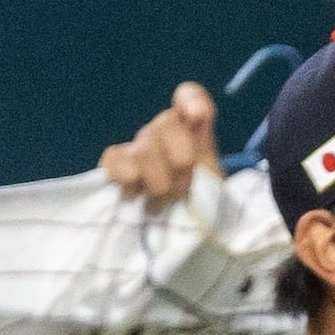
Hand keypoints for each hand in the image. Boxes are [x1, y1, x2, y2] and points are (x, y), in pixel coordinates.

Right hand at [101, 82, 220, 204]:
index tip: (197, 116)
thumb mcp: (220, 186)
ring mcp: (139, 147)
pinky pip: (114, 158)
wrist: (179, 237)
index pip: (189, 97)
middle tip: (185, 189)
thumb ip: (213, 159)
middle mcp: (164, 133)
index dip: (191, 100)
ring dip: (157, 180)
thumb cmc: (203, 209)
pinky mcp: (115, 165)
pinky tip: (135, 193)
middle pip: (166, 124)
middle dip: (180, 163)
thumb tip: (199, 129)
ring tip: (163, 202)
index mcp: (194, 133)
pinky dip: (125, 175)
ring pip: (144, 147)